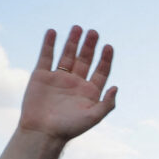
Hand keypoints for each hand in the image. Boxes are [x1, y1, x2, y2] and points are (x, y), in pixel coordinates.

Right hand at [16, 26, 116, 143]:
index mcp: (90, 92)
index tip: (109, 46)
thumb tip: (117, 87)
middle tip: (94, 32)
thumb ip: (107, 103)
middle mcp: (76, 82)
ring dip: (72, 42)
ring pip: (67, 55)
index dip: (105, 59)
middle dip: (90, 46)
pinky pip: (46, 56)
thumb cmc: (70, 127)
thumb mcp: (93, 117)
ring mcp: (59, 77)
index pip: (101, 71)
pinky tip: (53, 32)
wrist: (43, 131)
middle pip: (85, 60)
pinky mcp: (42, 75)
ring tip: (78, 28)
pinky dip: (49, 44)